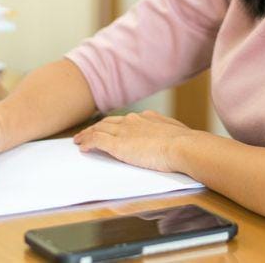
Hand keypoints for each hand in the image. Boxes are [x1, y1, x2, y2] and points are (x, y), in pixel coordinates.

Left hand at [72, 110, 197, 172]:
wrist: (183, 146)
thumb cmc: (185, 143)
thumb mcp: (176, 133)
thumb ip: (168, 132)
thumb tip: (170, 135)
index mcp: (147, 118)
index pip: (125, 120)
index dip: (114, 124)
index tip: (108, 128)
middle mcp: (133, 121)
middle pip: (108, 122)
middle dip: (96, 127)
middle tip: (86, 133)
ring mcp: (124, 131)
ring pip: (98, 129)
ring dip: (87, 134)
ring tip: (79, 140)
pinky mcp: (118, 144)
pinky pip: (96, 141)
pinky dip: (88, 142)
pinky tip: (82, 147)